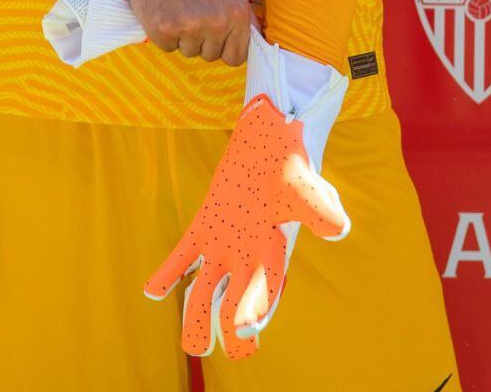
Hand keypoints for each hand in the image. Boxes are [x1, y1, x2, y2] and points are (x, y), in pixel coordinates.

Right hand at [123, 0, 261, 66]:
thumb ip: (241, 14)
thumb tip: (254, 39)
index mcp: (237, 12)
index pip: (237, 56)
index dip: (225, 48)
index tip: (216, 37)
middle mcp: (217, 23)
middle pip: (211, 56)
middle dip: (202, 40)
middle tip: (192, 11)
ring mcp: (190, 28)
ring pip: (189, 52)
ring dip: (183, 37)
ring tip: (178, 7)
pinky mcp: (164, 30)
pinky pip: (167, 48)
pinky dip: (164, 34)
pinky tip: (163, 9)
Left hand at [143, 90, 350, 358]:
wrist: (272, 141)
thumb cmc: (294, 171)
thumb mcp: (311, 191)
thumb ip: (322, 212)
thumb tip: (338, 229)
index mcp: (273, 254)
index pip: (265, 292)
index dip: (257, 310)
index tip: (249, 328)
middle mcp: (247, 256)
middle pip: (235, 304)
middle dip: (233, 332)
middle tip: (232, 349)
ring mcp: (223, 243)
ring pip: (206, 291)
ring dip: (198, 317)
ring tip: (193, 345)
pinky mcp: (205, 226)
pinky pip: (184, 254)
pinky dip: (169, 272)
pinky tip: (152, 290)